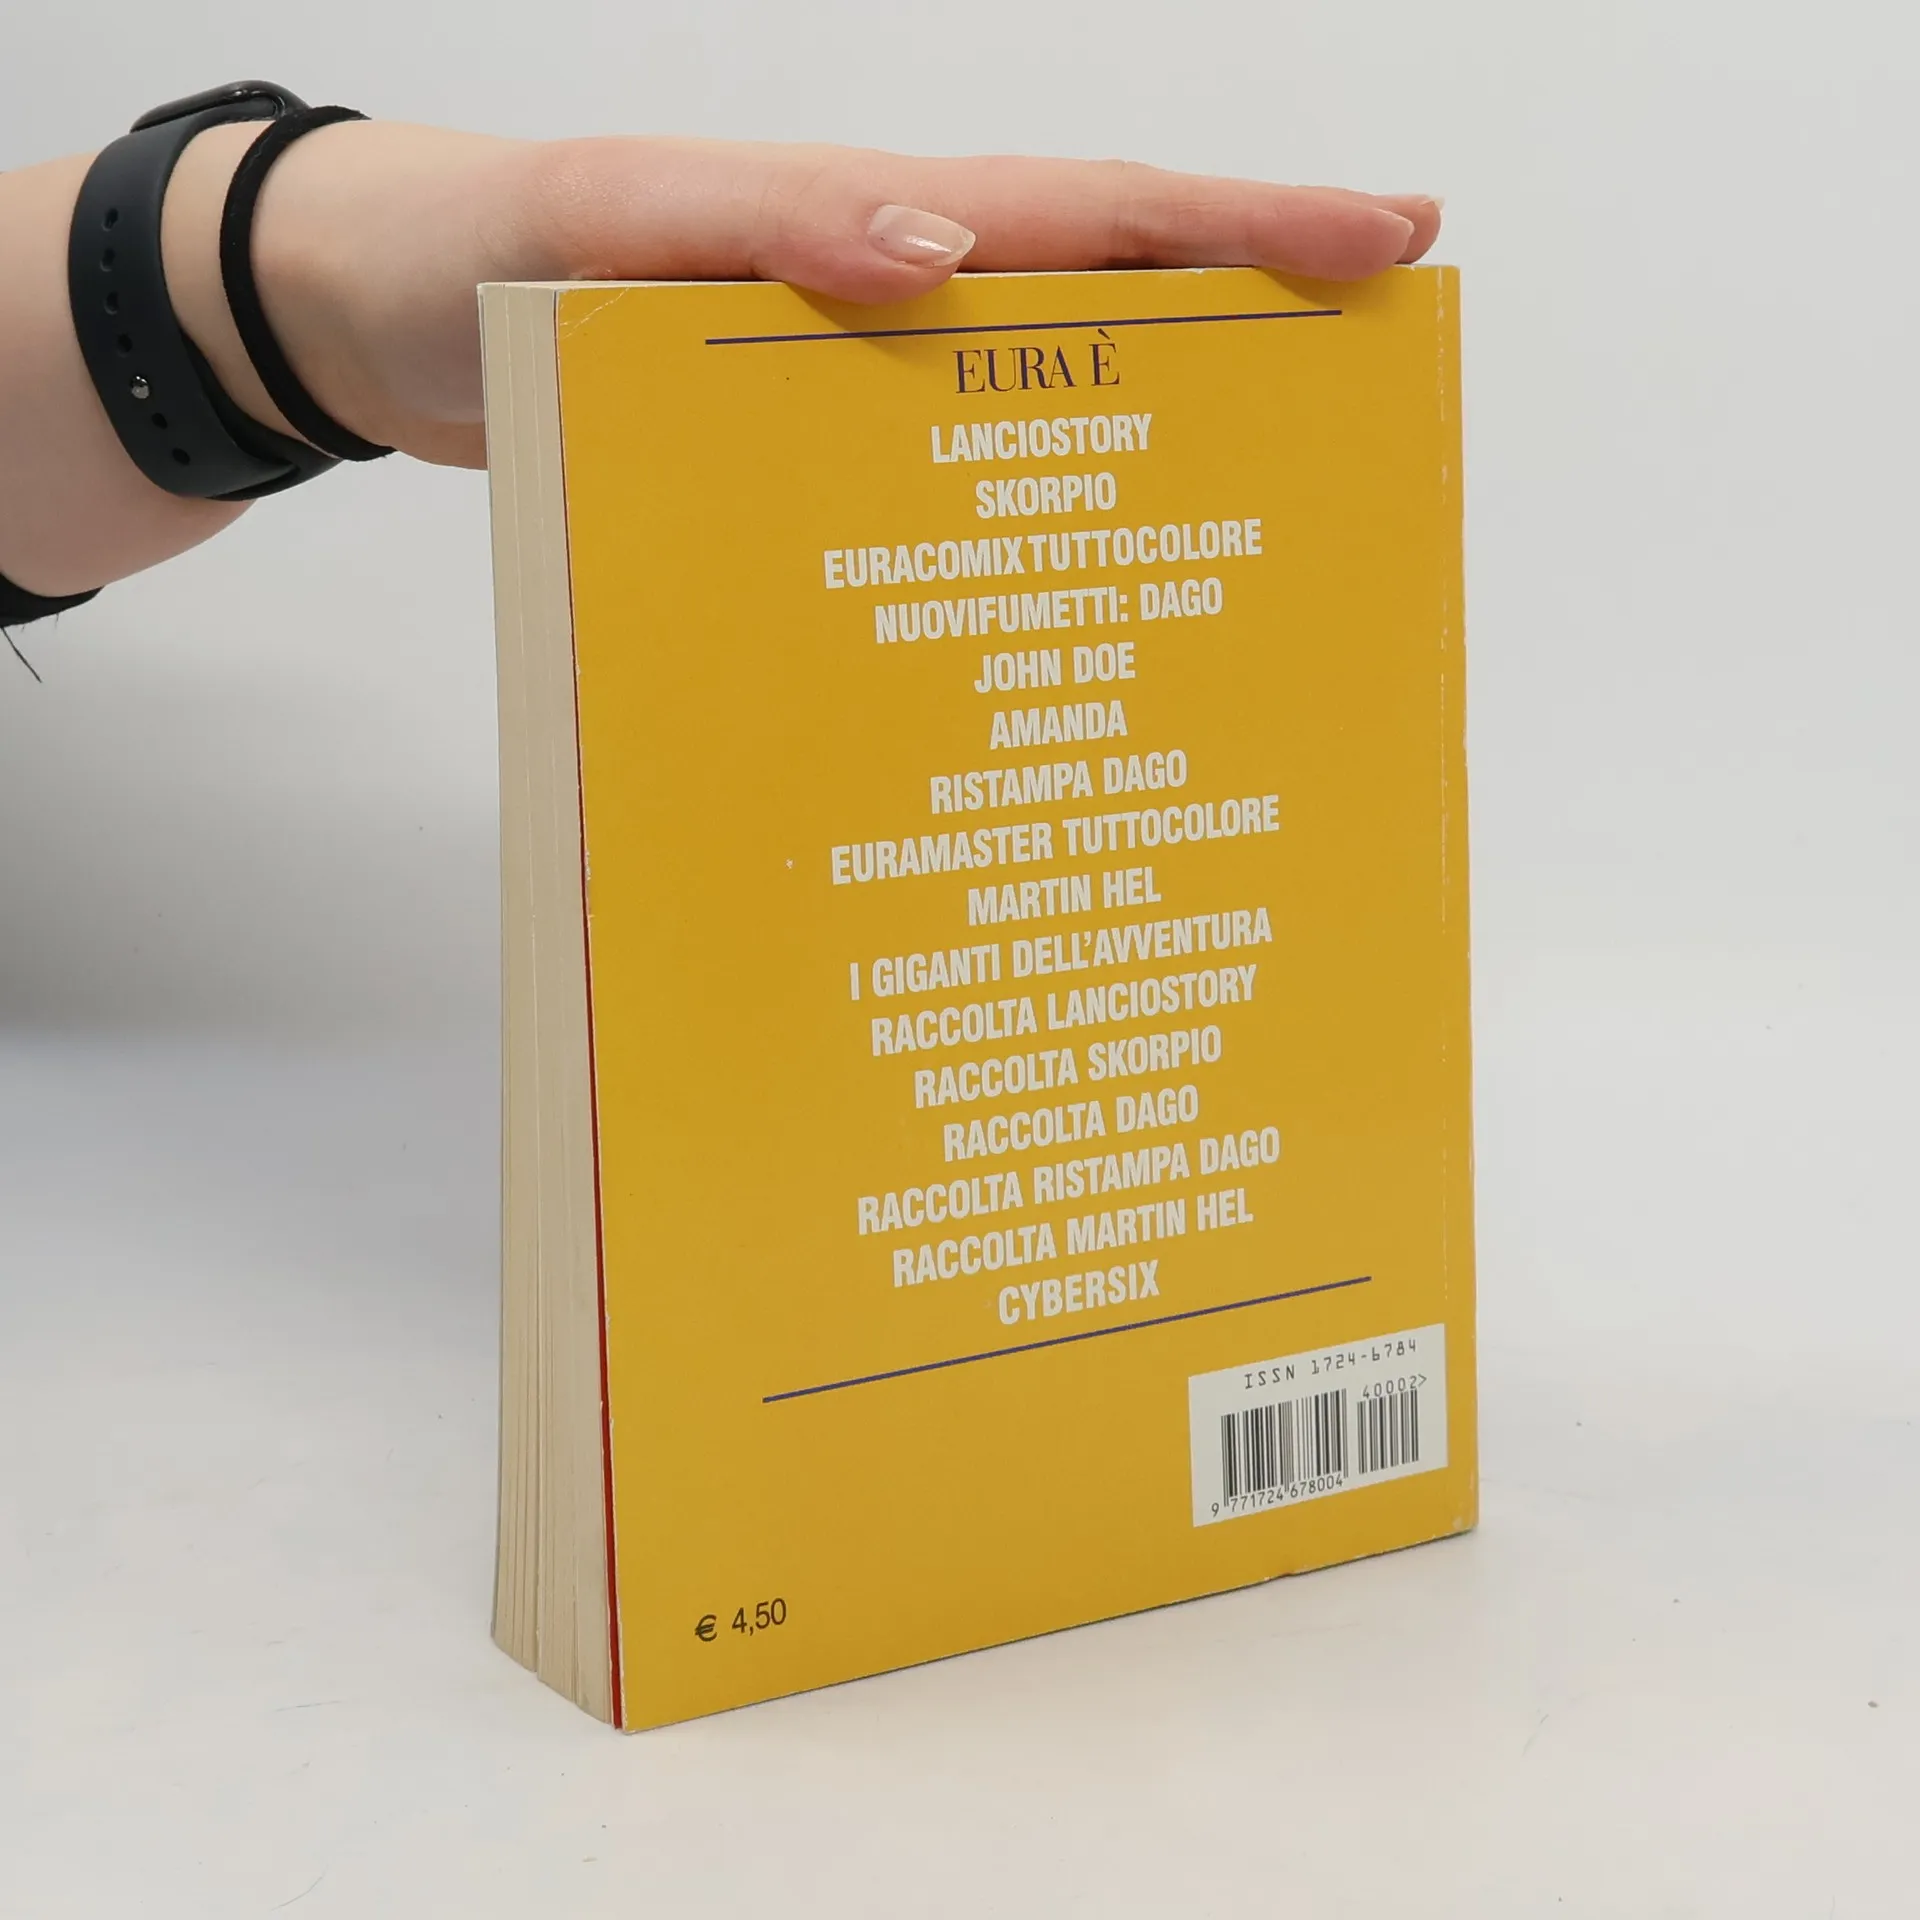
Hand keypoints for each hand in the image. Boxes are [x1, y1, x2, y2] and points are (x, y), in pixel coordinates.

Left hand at [167, 125, 1441, 470]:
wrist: (374, 331)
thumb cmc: (476, 256)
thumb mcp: (598, 224)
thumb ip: (755, 227)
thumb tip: (941, 250)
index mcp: (866, 224)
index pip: (1088, 217)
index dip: (1245, 227)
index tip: (1389, 240)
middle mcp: (883, 307)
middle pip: (1097, 311)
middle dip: (1246, 338)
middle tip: (1373, 399)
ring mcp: (846, 390)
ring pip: (1026, 414)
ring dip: (1140, 455)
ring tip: (1251, 535)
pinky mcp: (796, 466)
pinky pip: (926, 490)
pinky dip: (1000, 532)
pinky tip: (1044, 609)